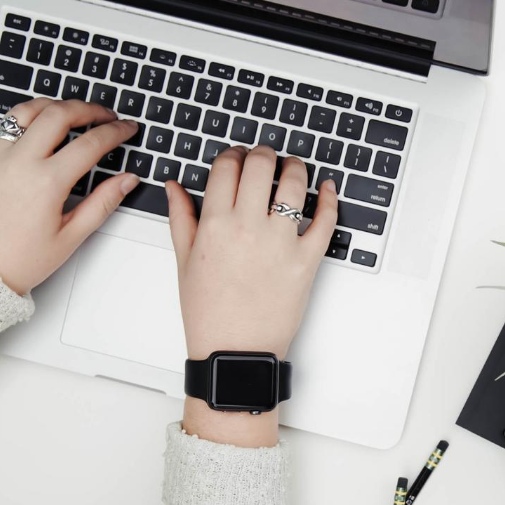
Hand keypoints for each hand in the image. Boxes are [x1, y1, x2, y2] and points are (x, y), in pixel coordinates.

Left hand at [0, 98, 140, 294]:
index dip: (115, 131)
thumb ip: (102, 203)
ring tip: (71, 113)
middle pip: (59, 113)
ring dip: (55, 106)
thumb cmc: (16, 260)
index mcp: (45, 183)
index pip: (91, 143)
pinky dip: (26, 121)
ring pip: (28, 110)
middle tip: (104, 115)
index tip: (126, 128)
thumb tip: (126, 181)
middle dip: (88, 109)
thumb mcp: (69, 237)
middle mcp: (18, 161)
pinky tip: (38, 131)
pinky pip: (5, 126)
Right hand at [166, 145, 337, 445]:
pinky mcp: (307, 260)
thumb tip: (175, 186)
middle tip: (265, 158)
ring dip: (295, 167)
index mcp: (215, 225)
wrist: (235, 351)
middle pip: (260, 165)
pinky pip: (325, 220)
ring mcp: (281, 243)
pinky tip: (327, 188)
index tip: (237, 158)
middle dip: (263, 153)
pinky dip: (329, 199)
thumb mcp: (184, 262)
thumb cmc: (209, 313)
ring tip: (292, 168)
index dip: (233, 154)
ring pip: (294, 184)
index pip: (227, 167)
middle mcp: (248, 228)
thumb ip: (181, 218)